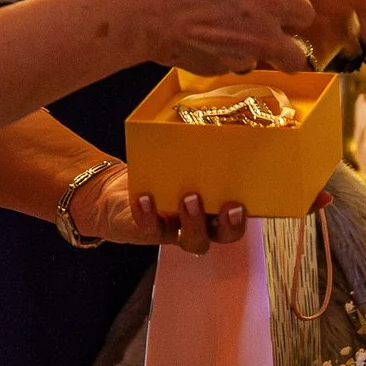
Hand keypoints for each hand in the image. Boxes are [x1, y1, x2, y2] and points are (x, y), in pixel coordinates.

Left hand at [78, 164, 247, 253]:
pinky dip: (148, 214)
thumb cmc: (162, 176)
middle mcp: (202, 225)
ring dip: (194, 221)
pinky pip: (151, 228)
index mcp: (215, 209)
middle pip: (223, 235)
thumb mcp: (183, 163)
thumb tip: (215, 126)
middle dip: (228, 224)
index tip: (242, 203)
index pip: (237, 218)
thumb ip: (200, 154)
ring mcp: (176, 231)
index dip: (243, 216)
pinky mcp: (148, 231)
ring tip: (189, 198)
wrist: (122, 193)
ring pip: (192, 239)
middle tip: (228, 206)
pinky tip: (145, 198)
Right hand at [112, 0, 313, 75]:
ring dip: (251, 51)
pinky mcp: (214, 70)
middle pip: (296, 56)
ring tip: (227, 31)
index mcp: (268, 0)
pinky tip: (203, 38)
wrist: (141, 11)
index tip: (284, 5)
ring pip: (260, 61)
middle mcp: (261, 35)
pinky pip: (228, 66)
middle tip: (272, 34)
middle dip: (289, 49)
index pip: (305, 13)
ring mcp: (238, 56)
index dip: (296, 9)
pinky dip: (221, 56)